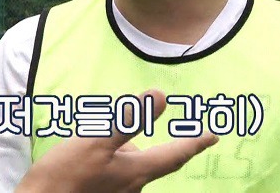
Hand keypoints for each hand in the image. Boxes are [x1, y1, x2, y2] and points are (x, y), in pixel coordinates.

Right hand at [16, 89, 218, 192]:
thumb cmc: (65, 175)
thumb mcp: (96, 140)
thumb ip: (130, 119)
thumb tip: (161, 97)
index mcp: (136, 172)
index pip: (174, 155)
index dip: (195, 143)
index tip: (213, 135)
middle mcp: (131, 188)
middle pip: (147, 161)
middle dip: (138, 145)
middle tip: (115, 132)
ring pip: (127, 169)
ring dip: (119, 155)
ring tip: (90, 147)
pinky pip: (111, 177)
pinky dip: (105, 164)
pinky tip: (85, 161)